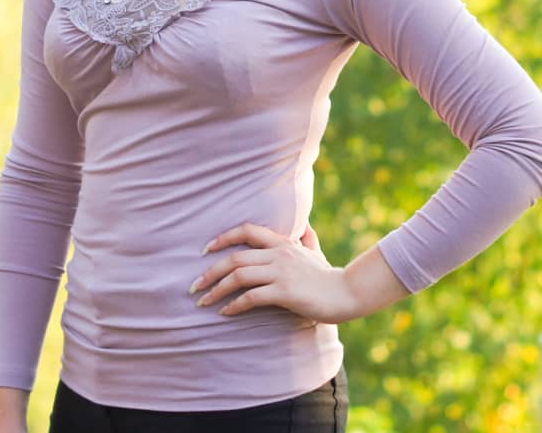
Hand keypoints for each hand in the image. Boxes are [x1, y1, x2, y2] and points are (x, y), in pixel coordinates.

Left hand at [190, 222, 359, 324]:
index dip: (223, 237)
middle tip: (194, 286)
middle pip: (234, 258)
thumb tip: (306, 227)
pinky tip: (225, 312)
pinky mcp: (285, 292)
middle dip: (210, 272)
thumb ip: (308, 240)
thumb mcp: (316, 253)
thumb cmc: (329, 276)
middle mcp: (279, 254)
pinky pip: (251, 297)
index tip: (205, 249)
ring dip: (216, 289)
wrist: (347, 293)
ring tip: (203, 301)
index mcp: (283, 243)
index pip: (247, 230)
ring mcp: (281, 273)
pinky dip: (234, 305)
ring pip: (238, 276)